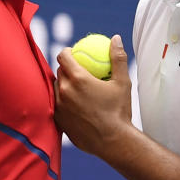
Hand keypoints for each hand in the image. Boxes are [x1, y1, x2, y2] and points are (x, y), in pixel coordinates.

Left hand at [55, 34, 132, 157]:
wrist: (113, 141)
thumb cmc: (119, 111)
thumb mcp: (122, 82)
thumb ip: (117, 58)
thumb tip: (115, 38)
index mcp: (78, 78)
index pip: (63, 56)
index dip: (66, 52)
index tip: (73, 53)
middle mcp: (64, 91)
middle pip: (59, 71)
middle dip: (66, 68)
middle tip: (77, 70)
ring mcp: (59, 106)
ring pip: (56, 88)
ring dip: (64, 85)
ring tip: (76, 88)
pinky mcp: (58, 120)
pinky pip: (57, 105)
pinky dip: (64, 102)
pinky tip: (75, 104)